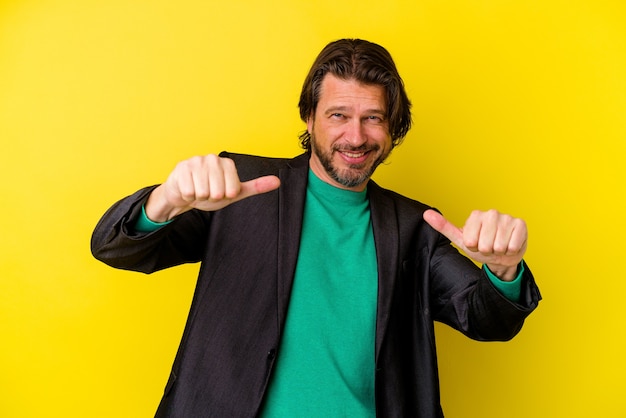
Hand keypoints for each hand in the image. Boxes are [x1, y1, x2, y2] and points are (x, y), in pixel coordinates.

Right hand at [145, 154, 279, 221]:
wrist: (184, 194)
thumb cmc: (210, 192)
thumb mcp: (235, 192)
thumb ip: (255, 186)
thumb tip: (277, 181)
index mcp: (227, 164)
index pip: (232, 189)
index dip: (226, 196)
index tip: (221, 191)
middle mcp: (212, 159)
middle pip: (217, 192)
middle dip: (212, 197)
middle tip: (208, 192)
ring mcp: (196, 161)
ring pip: (203, 192)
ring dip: (200, 197)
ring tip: (198, 190)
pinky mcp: (182, 167)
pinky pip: (189, 191)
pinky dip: (188, 196)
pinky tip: (188, 189)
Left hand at [423, 209, 526, 280]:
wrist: (502, 255)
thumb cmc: (480, 246)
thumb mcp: (460, 239)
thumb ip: (444, 226)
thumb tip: (426, 213)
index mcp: (476, 215)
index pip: (470, 241)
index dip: (473, 247)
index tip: (476, 243)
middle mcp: (491, 213)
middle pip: (485, 244)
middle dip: (486, 250)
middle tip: (488, 246)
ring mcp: (507, 217)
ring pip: (499, 246)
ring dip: (499, 251)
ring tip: (498, 246)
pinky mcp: (521, 224)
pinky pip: (512, 246)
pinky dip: (510, 250)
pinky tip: (509, 245)